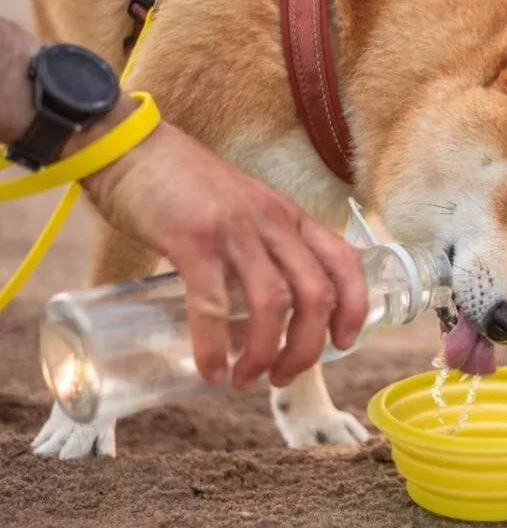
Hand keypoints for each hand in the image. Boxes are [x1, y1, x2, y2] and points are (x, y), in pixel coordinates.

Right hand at [81, 121, 369, 389]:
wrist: (130, 147)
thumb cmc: (184, 187)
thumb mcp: (244, 210)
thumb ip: (260, 248)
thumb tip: (263, 310)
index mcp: (291, 217)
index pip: (345, 263)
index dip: (354, 308)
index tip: (342, 344)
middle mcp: (274, 222)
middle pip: (316, 294)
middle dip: (307, 347)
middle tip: (284, 376)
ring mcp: (236, 230)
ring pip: (274, 304)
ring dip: (264, 352)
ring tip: (246, 380)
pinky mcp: (194, 241)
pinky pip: (212, 304)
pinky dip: (213, 346)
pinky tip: (209, 370)